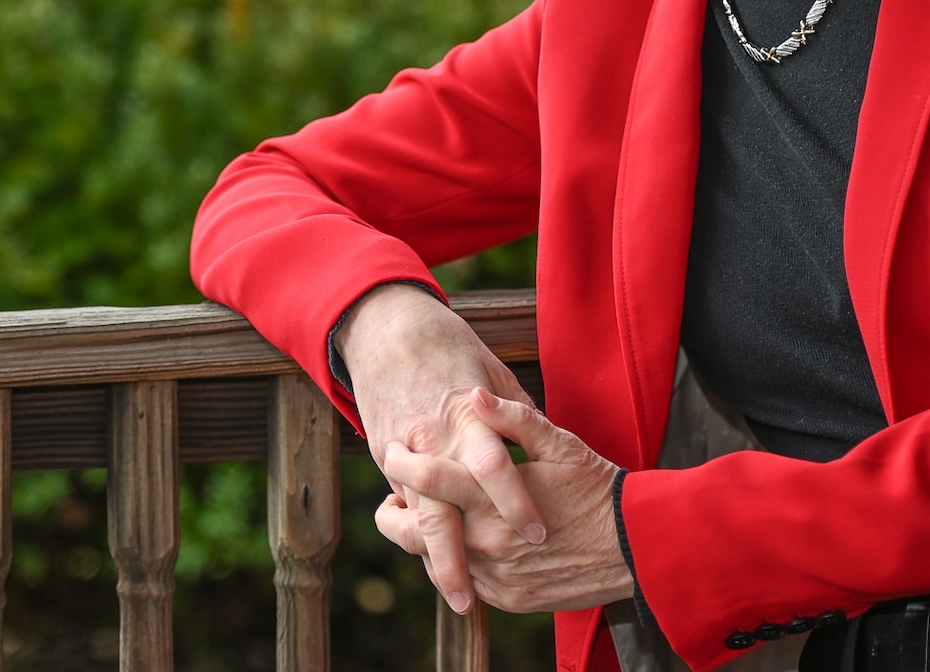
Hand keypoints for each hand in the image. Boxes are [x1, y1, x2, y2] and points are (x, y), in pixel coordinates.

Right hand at [336, 284, 542, 611]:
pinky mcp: (386, 458)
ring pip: (418, 518)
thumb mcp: (492, 370)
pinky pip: (403, 507)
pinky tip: (439, 568)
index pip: (492, 467)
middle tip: (480, 595)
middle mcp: (433, 441)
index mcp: (466, 415)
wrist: (388, 330)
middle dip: (460, 554)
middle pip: (445, 508)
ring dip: (436, 560)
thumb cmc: (450, 348)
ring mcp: (404, 452)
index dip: (513, 502)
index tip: (536, 534)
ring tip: (459, 599)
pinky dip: (419, 538)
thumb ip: (516, 413)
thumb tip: (542, 446)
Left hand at [378, 388, 634, 612]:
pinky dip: (457, 563)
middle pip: (414, 533)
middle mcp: (486, 542)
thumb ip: (512, 420)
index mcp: (491, 499)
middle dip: (392, 515)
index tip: (391, 452)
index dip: (402, 463)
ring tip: (427, 519)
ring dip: (425, 541)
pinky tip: (464, 545)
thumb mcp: (559, 445)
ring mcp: (495, 576)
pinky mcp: (508, 597)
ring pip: (435, 562)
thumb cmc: (597, 487)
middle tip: (392, 500)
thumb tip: (473, 396)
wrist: (634, 545)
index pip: (428, 480)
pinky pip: (466, 582)